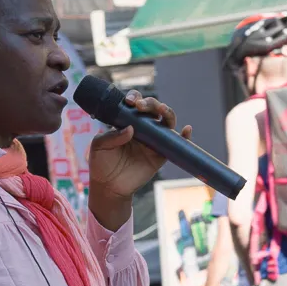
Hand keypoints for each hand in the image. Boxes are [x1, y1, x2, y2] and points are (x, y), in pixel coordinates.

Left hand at [89, 91, 190, 230]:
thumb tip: (131, 129)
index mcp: (127, 122)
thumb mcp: (99, 146)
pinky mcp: (160, 156)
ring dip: (167, 112)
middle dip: (150, 103)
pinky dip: (183, 136)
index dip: (136, 98)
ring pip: (165, 122)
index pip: (136, 104)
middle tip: (140, 106)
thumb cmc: (101, 164)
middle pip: (153, 109)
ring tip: (162, 110)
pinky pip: (174, 144)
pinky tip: (186, 130)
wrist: (108, 187)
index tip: (130, 101)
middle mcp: (142, 129)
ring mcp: (152, 142)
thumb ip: (112, 136)